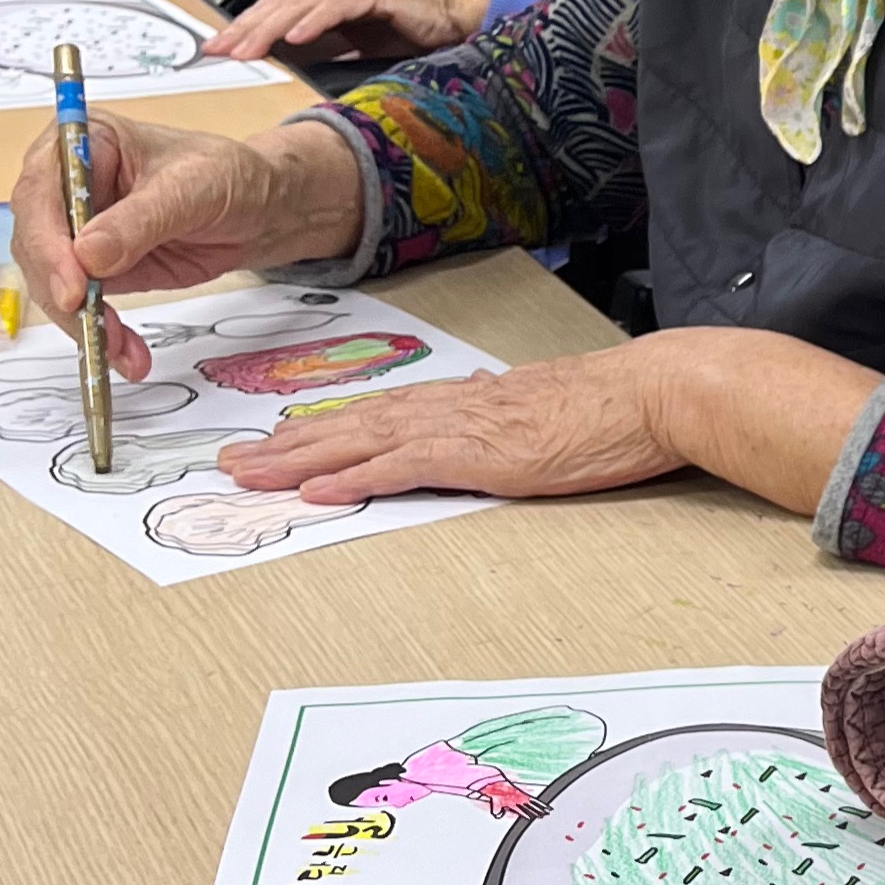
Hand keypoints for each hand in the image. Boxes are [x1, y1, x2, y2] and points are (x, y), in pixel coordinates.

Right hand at [12, 115, 364, 378]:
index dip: (49, 243)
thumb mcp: (194, 188)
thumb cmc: (228, 176)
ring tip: (120, 350)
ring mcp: (77, 230)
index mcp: (79, 143)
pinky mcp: (96, 268)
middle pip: (37, 243)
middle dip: (62, 291)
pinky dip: (101, 332)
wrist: (260, 208)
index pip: (41, 193)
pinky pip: (84, 304)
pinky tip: (125, 353)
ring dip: (82, 322)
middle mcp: (66, 186)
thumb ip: (141, 220)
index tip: (72, 286)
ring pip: (54, 281)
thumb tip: (89, 254)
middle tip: (92, 327)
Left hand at [203, 0, 490, 63]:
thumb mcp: (359, 47)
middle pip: (276, 8)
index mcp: (324, 3)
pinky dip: (314, 22)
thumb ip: (328, 52)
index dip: (244, 30)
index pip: (274, 14)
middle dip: (243, 30)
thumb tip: (296, 68)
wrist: (456, 17)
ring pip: (299, 7)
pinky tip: (296, 38)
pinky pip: (336, 8)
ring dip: (269, 29)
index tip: (217, 50)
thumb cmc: (413, 31)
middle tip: (217, 51)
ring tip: (247, 49)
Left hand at [217, 340, 687, 504]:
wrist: (653, 393)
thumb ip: (508, 407)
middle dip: (287, 444)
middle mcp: (454, 406)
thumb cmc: (617, 404)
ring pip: (361, 441)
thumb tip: (486, 398)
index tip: (279, 440)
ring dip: (298, 460)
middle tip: (231, 462)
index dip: (323, 428)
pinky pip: (403, 466)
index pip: (379, 413)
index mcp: (469, 398)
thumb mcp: (550, 404)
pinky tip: (316, 491)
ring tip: (248, 475)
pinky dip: (355, 478)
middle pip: (352, 424)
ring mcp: (464, 427)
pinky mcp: (481, 453)